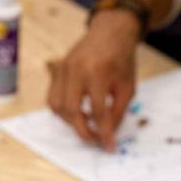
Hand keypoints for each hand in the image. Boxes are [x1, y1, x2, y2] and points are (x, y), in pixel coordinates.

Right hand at [47, 10, 137, 149]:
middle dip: (83, 131)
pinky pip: (52, 97)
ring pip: (57, 105)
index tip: (109, 146)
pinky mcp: (57, 70)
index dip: (104, 132)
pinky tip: (76, 113)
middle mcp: (76, 70)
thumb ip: (118, 112)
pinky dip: (62, 110)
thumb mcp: (128, 87)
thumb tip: (108, 135)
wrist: (110, 33)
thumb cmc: (122, 60)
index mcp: (98, 72)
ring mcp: (63, 69)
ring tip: (86, 124)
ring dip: (70, 121)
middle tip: (95, 139)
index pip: (98, 111)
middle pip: (72, 110)